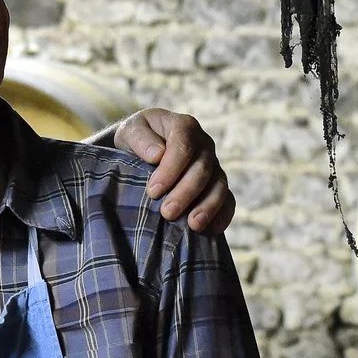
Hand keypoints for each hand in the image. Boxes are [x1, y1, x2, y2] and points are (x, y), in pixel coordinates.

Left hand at [107, 108, 233, 232]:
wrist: (144, 149)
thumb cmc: (136, 140)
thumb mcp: (129, 131)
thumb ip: (139, 139)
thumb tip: (157, 155)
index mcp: (184, 127)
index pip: (183, 147)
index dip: (171, 170)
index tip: (153, 192)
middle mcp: (204, 145)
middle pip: (202, 169)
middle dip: (186, 192)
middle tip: (168, 213)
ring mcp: (213, 165)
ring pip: (219, 185)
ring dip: (207, 206)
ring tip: (193, 226)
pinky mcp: (217, 185)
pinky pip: (228, 199)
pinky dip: (223, 214)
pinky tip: (212, 230)